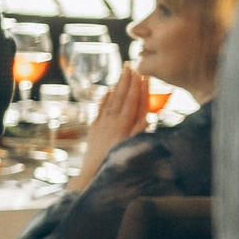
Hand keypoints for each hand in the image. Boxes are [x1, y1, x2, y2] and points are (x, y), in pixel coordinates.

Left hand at [73, 70, 150, 190]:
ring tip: (123, 72)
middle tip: (131, 65)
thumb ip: (138, 131)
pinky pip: (100, 110)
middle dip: (127, 81)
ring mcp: (102, 123)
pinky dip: (104, 99)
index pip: (133, 101)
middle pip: (122, 97)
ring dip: (118, 86)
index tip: (143, 75)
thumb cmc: (116, 162)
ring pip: (111, 100)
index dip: (138, 88)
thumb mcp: (131, 148)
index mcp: (124, 125)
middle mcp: (112, 121)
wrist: (92, 173)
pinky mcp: (94, 129)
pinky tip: (108, 91)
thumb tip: (146, 115)